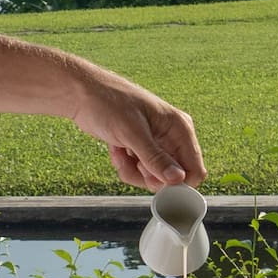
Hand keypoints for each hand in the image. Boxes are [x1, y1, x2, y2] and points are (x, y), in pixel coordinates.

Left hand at [70, 68, 206, 190]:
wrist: (83, 94)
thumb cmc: (109, 103)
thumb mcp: (132, 133)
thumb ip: (156, 158)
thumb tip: (177, 179)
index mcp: (180, 129)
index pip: (194, 169)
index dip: (178, 182)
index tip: (154, 182)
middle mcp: (172, 138)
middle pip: (172, 177)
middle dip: (149, 176)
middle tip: (133, 163)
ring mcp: (157, 144)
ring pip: (154, 176)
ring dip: (133, 171)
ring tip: (120, 152)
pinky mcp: (141, 148)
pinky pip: (140, 171)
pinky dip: (125, 165)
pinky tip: (116, 149)